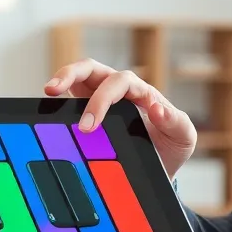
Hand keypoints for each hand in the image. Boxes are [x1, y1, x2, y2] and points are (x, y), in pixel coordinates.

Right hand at [44, 59, 195, 178]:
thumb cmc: (171, 146)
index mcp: (142, 92)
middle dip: (73, 75)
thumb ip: (176, 122)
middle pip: (94, 68)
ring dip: (63, 78)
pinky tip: (49, 108)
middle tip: (55, 91)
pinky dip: (60, 98)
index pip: (120, 83)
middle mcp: (120, 89)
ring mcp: (102, 95)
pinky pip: (72, 95)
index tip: (90, 124)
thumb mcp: (183, 137)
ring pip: (80, 74)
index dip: (103, 98)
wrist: (160, 164)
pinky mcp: (89, 105)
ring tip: (48, 90)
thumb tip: (157, 108)